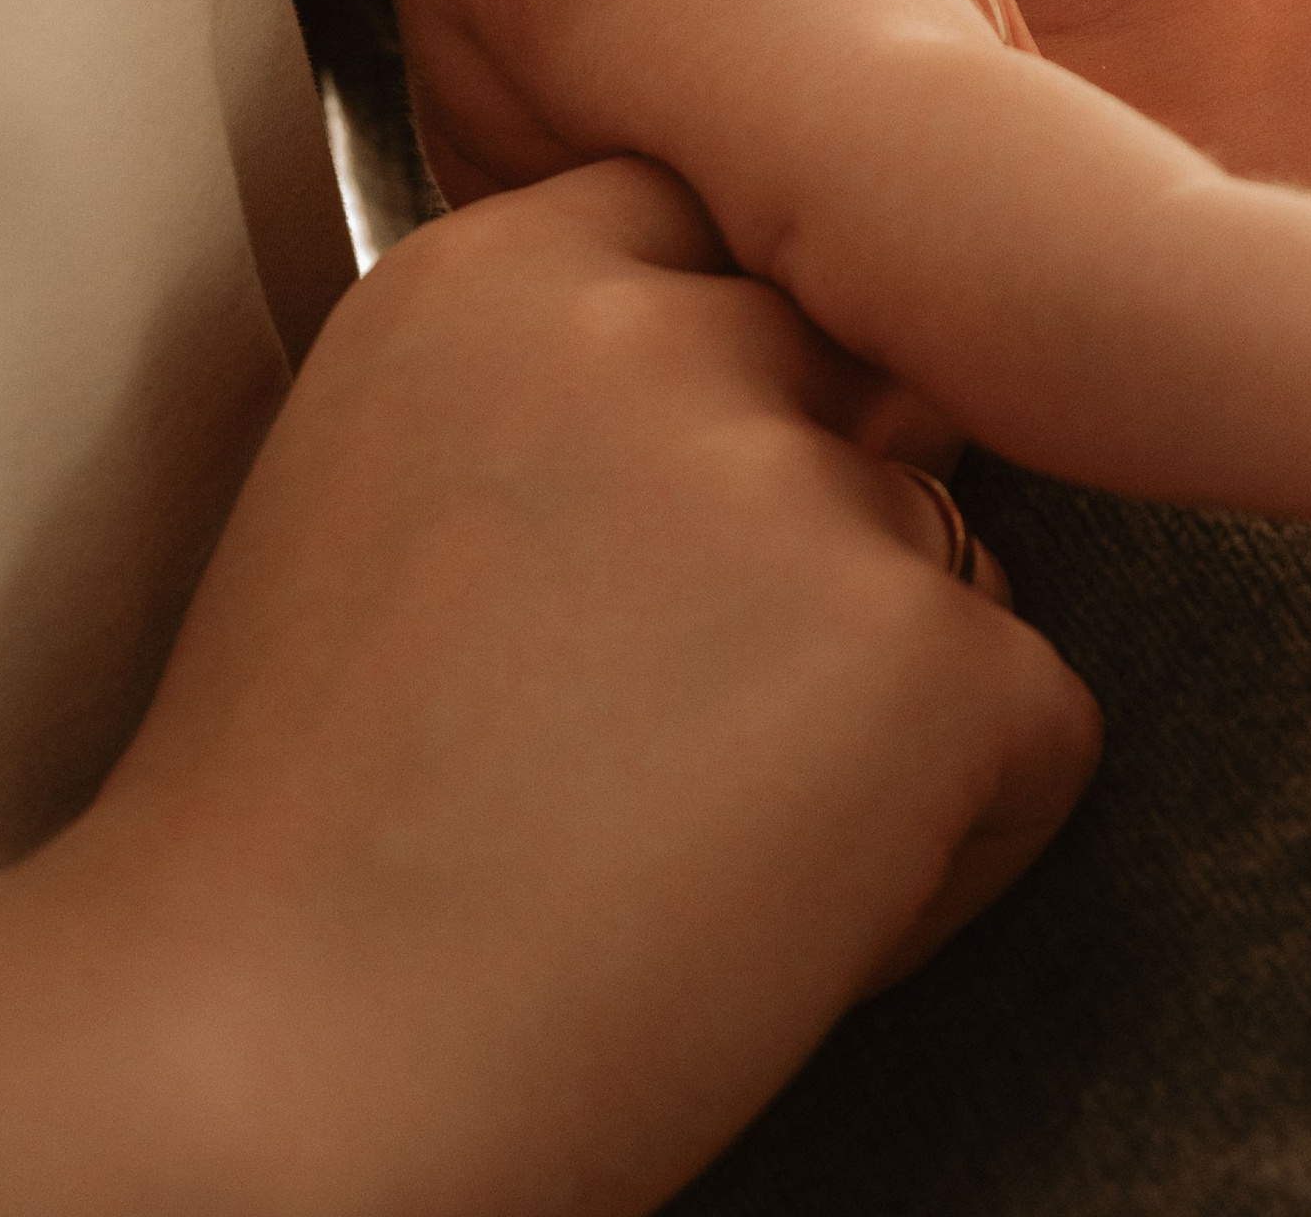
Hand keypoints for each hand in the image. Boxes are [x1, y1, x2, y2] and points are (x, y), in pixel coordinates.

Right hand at [0, 161, 1100, 1216]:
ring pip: (952, 550)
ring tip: (689, 839)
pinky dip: (959, 840)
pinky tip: (782, 920)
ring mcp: (799, 485)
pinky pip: (1039, 718)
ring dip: (880, 692)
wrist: (271, 1078)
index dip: (733, 392)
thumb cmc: (309, 837)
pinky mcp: (921, 652)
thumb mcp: (386, 485)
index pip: (725, 232)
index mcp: (504, 272)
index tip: (666, 537)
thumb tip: (786, 390)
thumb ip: (573, 386)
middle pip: (852, 383)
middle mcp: (661, 332)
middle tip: (668, 728)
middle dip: (814, 540)